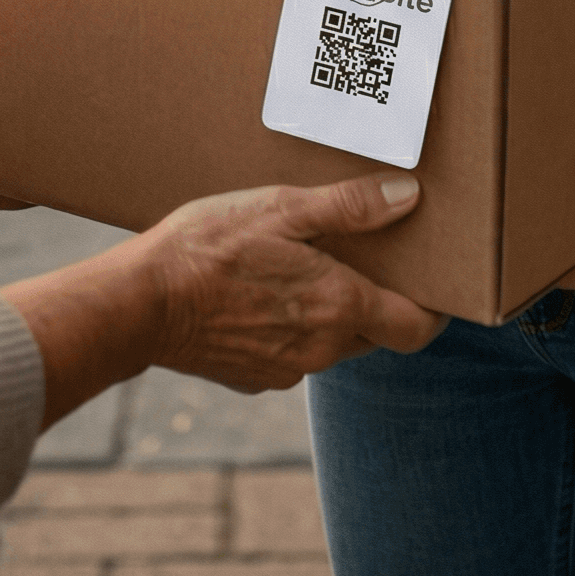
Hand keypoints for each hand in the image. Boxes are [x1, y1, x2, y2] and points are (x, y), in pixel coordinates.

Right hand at [140, 172, 444, 387]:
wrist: (139, 304)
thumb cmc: (208, 248)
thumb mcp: (279, 208)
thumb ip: (348, 206)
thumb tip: (407, 196)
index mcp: (337, 305)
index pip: (415, 327)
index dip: (434, 310)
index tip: (435, 286)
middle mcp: (322, 348)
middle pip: (374, 331)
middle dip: (376, 300)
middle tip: (360, 257)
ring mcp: (286, 369)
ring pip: (330, 341)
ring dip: (328, 311)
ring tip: (299, 267)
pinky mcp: (253, 378)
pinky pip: (291, 353)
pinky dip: (288, 326)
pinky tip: (258, 293)